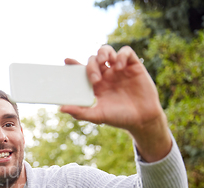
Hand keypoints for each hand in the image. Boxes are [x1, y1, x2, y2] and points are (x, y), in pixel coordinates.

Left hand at [61, 45, 171, 161]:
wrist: (141, 119)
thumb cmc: (118, 118)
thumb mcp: (97, 116)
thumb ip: (80, 112)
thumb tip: (61, 108)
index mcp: (95, 85)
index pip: (82, 70)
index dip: (74, 64)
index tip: (66, 61)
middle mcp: (106, 75)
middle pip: (93, 59)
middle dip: (91, 66)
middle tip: (95, 79)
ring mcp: (119, 69)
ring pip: (107, 51)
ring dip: (103, 53)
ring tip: (104, 63)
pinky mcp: (134, 66)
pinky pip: (126, 52)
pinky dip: (121, 55)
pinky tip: (119, 66)